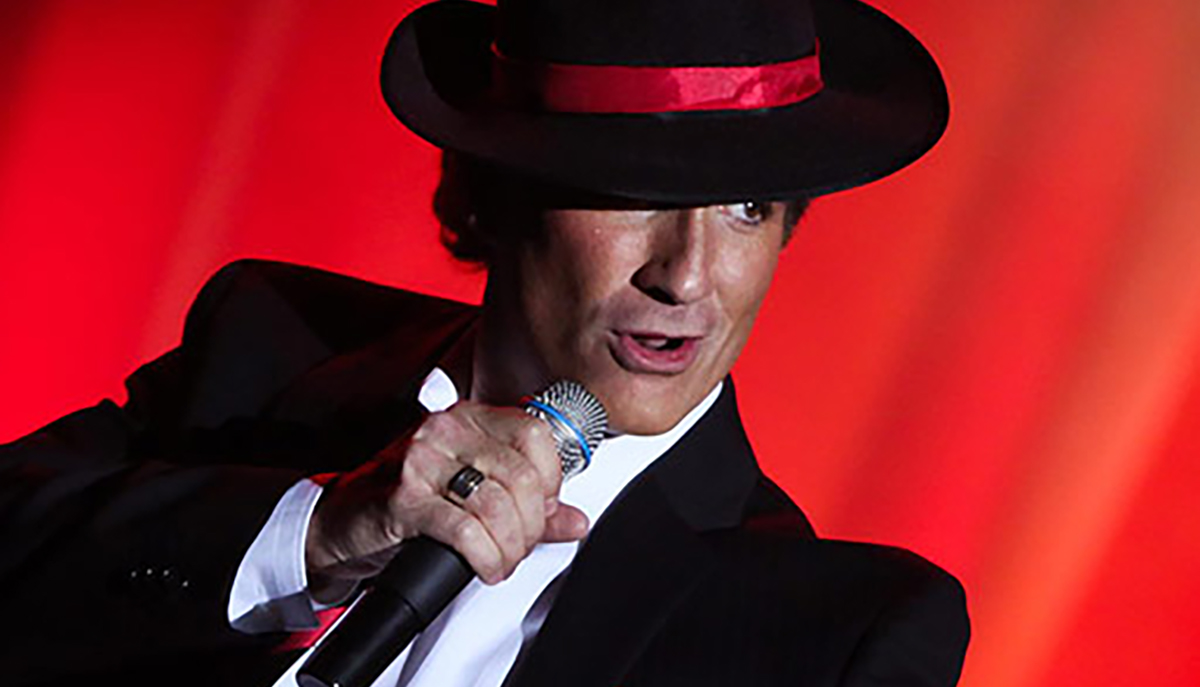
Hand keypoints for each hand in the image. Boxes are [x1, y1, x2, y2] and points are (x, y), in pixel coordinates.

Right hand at [304, 400, 589, 601]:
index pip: (536, 435)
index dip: (552, 480)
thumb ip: (528, 505)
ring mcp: (422, 461)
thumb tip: (576, 521)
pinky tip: (484, 566)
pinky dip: (485, 557)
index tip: (544, 509)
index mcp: (469, 418)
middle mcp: (447, 430)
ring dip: (510, 547)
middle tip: (520, 546)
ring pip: (497, 505)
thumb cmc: (409, 501)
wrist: (343, 522)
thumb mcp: (473, 494)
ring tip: (500, 560)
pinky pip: (465, 530)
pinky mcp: (403, 499)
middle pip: (521, 477)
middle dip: (531, 525)